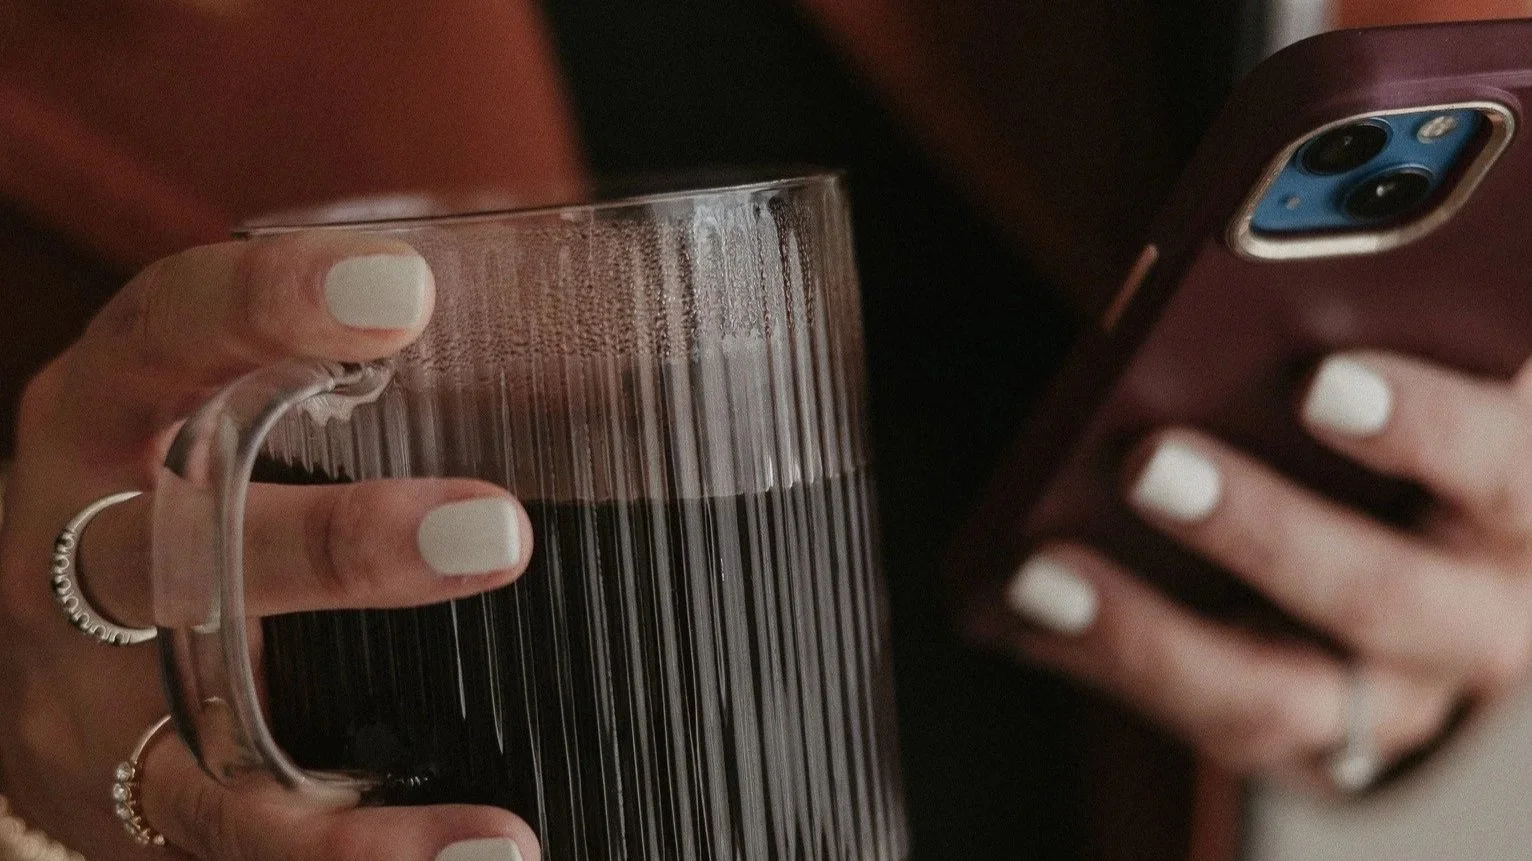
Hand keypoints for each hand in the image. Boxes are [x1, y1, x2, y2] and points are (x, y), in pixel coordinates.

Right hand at [0, 233, 538, 859]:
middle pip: (168, 547)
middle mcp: (70, 550)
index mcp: (106, 414)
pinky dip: (351, 858)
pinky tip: (482, 856)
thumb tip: (566, 271)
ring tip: (499, 830)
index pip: (165, 333)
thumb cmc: (183, 485)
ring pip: (197, 748)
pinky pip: (232, 845)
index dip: (267, 304)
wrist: (37, 639)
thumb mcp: (221, 404)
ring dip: (344, 807)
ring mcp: (85, 696)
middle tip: (499, 535)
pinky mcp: (123, 806)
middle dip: (332, 548)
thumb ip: (352, 359)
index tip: (403, 290)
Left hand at [975, 352, 1531, 788]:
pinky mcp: (1307, 738)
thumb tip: (1242, 274)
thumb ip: (1373, 317)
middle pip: (1382, 598)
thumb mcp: (1416, 361)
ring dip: (1149, 634)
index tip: (1316, 378)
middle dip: (1259, 530)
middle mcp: (1479, 616)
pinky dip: (1108, 661)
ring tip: (1043, 572)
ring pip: (1277, 696)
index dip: (1422, 427)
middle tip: (1148, 460)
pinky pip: (1201, 722)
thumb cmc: (1410, 408)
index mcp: (1520, 497)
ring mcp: (1390, 698)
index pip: (1502, 465)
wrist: (1438, 548)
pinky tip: (1025, 608)